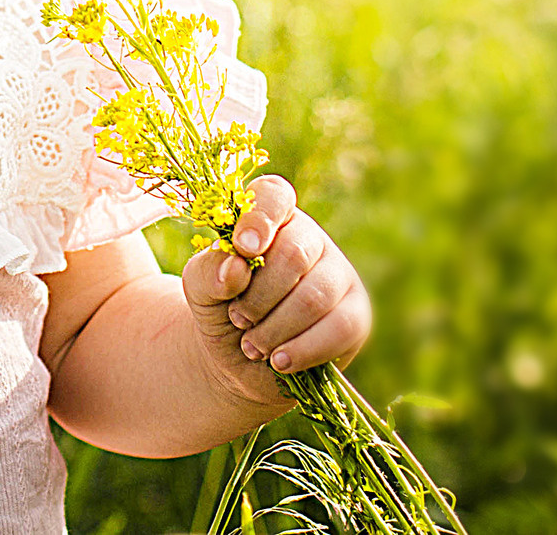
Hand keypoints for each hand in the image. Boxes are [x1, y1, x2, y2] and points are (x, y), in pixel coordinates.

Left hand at [181, 175, 371, 402]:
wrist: (237, 360)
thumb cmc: (220, 309)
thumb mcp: (200, 288)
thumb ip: (208, 272)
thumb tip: (234, 268)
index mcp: (272, 217)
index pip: (274, 196)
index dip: (260, 218)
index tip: (243, 248)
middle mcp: (310, 238)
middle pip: (293, 254)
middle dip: (259, 296)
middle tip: (238, 319)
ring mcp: (339, 274)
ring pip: (315, 296)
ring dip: (275, 328)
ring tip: (251, 346)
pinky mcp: (356, 314)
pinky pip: (340, 328)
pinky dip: (303, 349)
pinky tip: (279, 361)